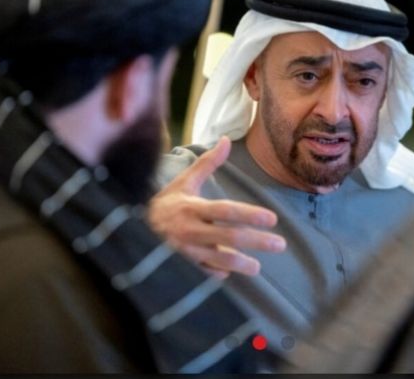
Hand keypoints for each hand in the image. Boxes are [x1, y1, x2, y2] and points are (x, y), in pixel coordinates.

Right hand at [148, 136, 285, 277]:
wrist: (132, 228)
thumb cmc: (165, 203)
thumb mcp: (184, 182)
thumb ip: (208, 164)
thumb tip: (226, 140)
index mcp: (192, 207)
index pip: (225, 211)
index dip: (249, 214)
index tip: (272, 218)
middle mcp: (190, 230)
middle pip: (229, 236)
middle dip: (257, 241)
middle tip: (280, 244)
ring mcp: (185, 251)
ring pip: (219, 259)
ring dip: (241, 264)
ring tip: (257, 267)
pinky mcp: (181, 266)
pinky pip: (204, 273)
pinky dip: (218, 273)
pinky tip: (229, 272)